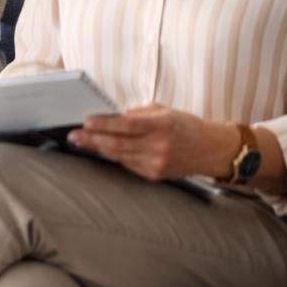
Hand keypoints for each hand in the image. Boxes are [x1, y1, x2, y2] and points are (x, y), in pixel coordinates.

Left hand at [67, 104, 237, 181]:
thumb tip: (111, 115)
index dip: (104, 124)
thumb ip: (138, 113)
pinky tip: (102, 150)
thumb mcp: (164, 111)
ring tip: (81, 141)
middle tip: (73, 135)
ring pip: (119, 156)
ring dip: (97, 149)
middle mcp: (159, 146)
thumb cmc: (186, 126)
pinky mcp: (155, 175)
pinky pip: (127, 165)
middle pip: (118, 143)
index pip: (127, 125)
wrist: (212, 150)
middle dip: (92, 139)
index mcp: (162, 125)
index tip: (86, 121)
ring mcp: (157, 163)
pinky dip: (113, 157)